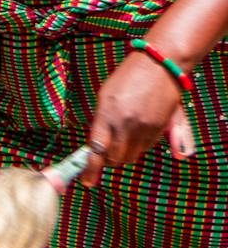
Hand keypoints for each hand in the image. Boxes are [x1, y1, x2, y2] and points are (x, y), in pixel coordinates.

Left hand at [81, 50, 189, 185]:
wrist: (159, 66)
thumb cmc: (128, 78)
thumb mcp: (106, 96)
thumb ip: (102, 122)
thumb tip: (98, 147)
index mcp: (107, 114)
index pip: (96, 149)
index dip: (91, 168)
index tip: (86, 181)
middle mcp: (126, 125)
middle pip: (116, 159)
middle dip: (109, 160)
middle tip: (106, 153)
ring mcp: (145, 128)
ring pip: (132, 156)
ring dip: (124, 153)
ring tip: (123, 137)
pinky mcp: (161, 129)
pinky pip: (147, 147)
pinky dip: (139, 146)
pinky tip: (137, 130)